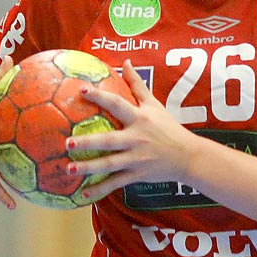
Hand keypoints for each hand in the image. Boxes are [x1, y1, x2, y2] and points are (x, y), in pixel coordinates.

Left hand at [67, 64, 196, 203]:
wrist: (188, 157)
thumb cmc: (169, 128)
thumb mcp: (155, 105)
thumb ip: (137, 84)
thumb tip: (125, 61)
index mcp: (139, 119)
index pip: (117, 105)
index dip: (99, 97)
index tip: (81, 90)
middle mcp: (136, 139)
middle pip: (109, 140)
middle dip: (88, 142)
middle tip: (67, 143)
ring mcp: (136, 159)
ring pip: (109, 164)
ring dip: (89, 168)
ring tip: (69, 169)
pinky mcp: (137, 175)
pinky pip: (115, 183)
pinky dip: (99, 190)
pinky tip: (82, 194)